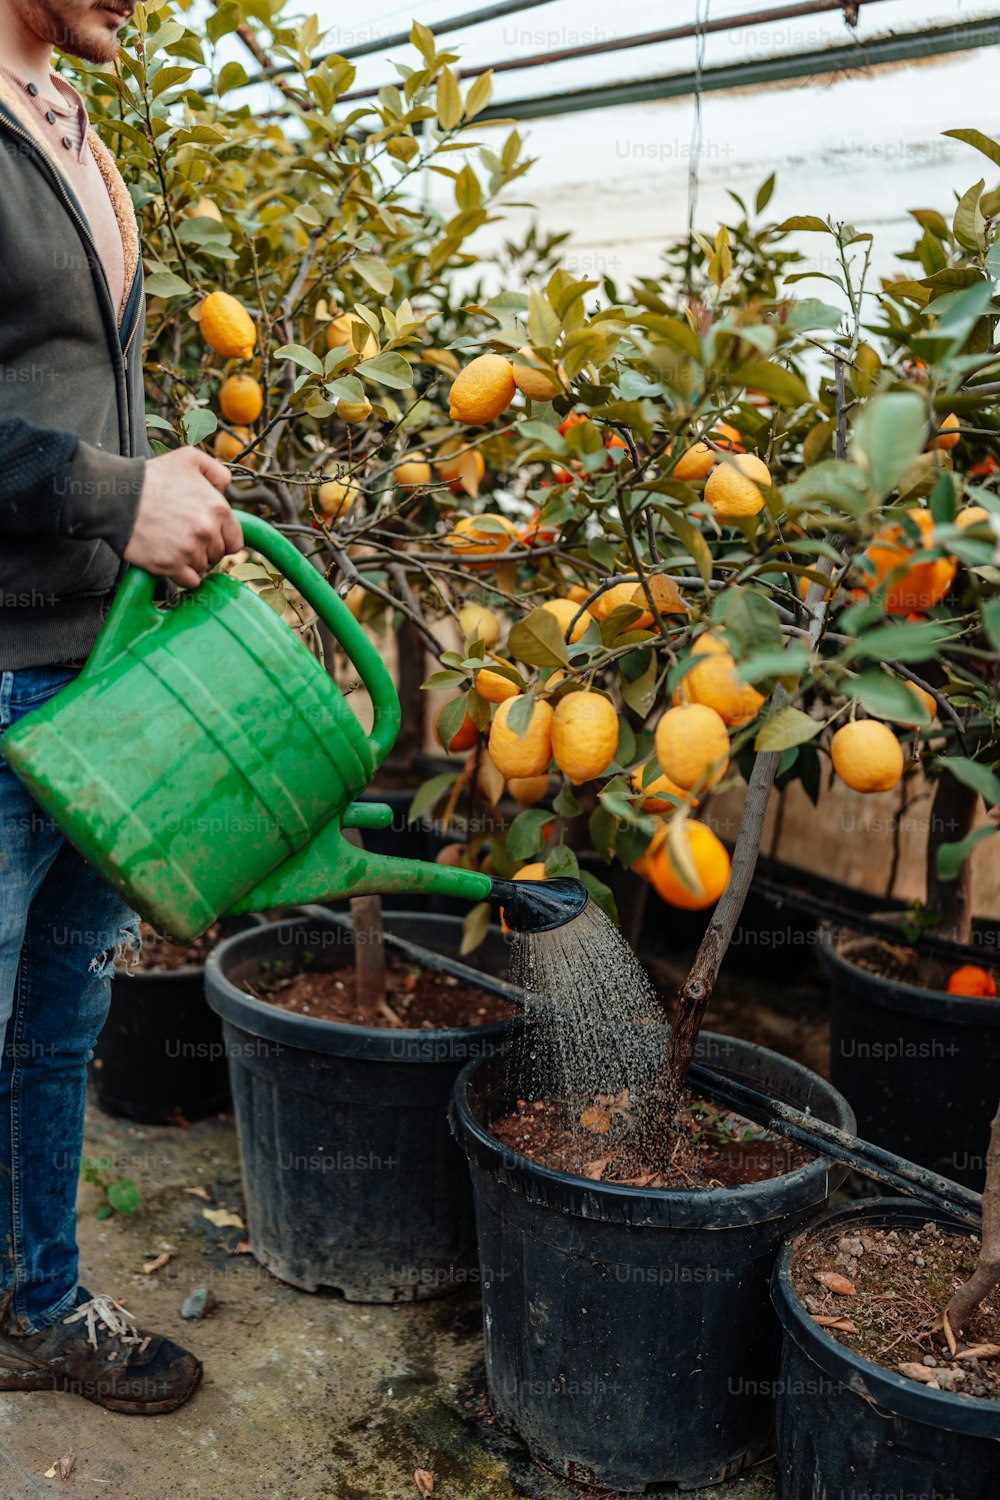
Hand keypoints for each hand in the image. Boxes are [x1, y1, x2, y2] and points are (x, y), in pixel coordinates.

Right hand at [123, 447, 243, 588]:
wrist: (116, 497)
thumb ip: (217, 471)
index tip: (205, 534)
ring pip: (203, 568)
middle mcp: (207, 530)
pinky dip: (182, 575)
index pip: (235, 540)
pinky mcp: (171, 565)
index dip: (221, 539)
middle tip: (184, 536)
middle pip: (218, 555)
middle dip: (205, 549)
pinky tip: (171, 560)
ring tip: (172, 544)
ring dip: (191, 561)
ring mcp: (189, 549)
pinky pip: (190, 581)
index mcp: (218, 508)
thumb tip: (227, 489)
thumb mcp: (189, 458)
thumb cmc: (151, 478)